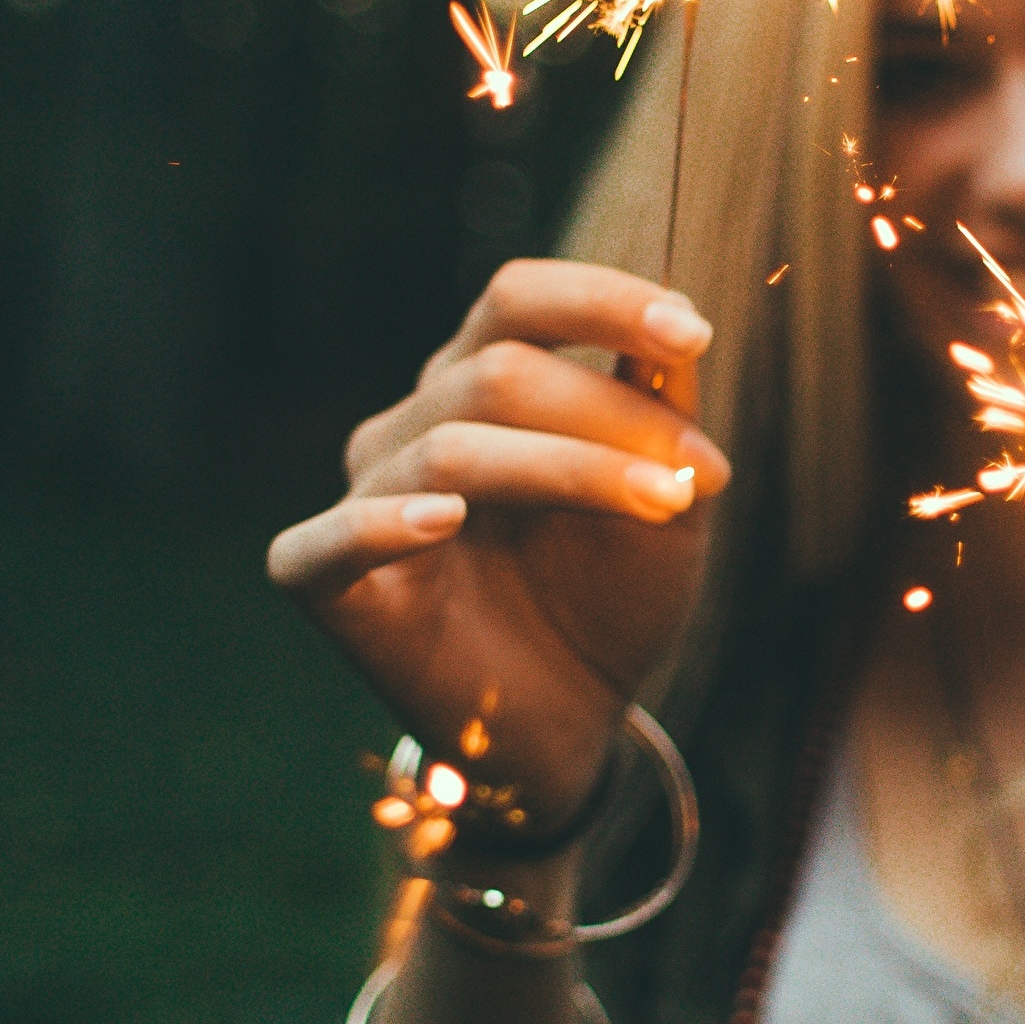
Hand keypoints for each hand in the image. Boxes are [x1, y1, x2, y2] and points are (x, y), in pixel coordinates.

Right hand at [266, 259, 731, 828]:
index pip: (518, 300)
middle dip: (611, 415)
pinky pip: (334, 538)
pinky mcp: (323, 581)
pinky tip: (445, 519)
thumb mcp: (666, 501)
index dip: (600, 301)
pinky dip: (385, 521)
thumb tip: (676, 332)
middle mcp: (413, 424)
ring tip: (665, 507)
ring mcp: (364, 497)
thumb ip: (663, 415)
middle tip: (701, 477)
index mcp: (480, 383)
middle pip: (497, 373)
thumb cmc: (607, 599)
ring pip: (452, 447)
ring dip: (572, 469)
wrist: (571, 723)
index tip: (690, 332)